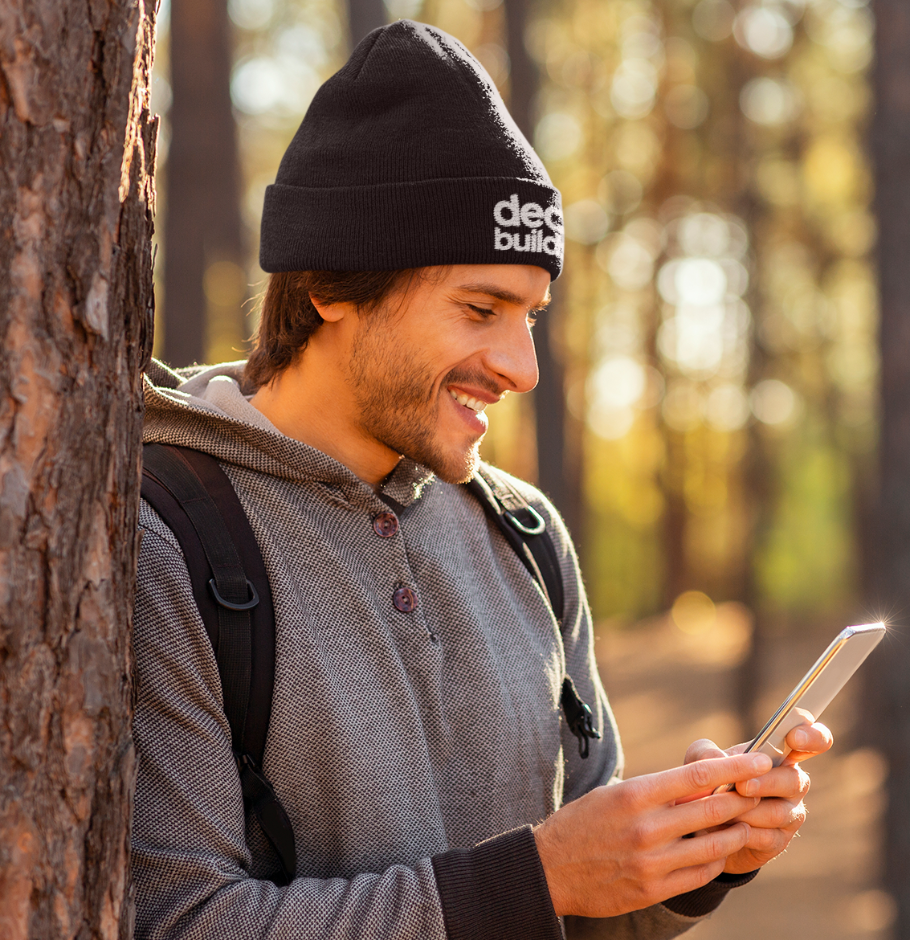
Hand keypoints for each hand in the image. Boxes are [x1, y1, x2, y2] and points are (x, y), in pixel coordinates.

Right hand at [533, 752, 772, 917]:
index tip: (759, 761)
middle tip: (761, 791)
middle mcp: (646, 828)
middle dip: (744, 799)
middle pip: (712, 810)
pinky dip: (716, 861)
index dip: (734, 769)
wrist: (550, 868)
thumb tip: (700, 785)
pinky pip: (699, 875)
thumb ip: (656, 792)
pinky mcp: (652, 890)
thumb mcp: (613, 795)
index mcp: (634, 795)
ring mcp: (651, 862)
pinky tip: (719, 852)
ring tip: (745, 823)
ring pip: (713, 846)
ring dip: (736, 833)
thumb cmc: (582, 823)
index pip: (697, 776)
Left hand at [684, 720, 832, 873]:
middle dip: (766, 783)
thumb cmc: (707, 781)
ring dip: (748, 811)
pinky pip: (769, 837)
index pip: (813, 739)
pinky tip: (726, 829)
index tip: (795, 737)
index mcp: (779, 753)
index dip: (812, 736)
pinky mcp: (780, 840)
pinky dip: (744, 833)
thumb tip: (719, 759)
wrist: (700, 824)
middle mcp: (792, 781)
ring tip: (723, 810)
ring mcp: (790, 812)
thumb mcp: (699, 761)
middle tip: (741, 786)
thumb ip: (706, 753)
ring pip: (780, 812)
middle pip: (795, 780)